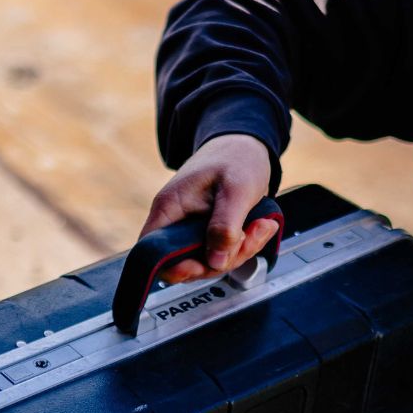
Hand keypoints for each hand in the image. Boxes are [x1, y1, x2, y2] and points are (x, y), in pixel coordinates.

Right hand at [139, 134, 280, 284]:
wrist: (247, 145)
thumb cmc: (236, 158)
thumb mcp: (236, 190)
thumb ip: (225, 226)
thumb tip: (215, 262)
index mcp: (170, 207)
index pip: (152, 251)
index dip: (174, 267)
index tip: (204, 265)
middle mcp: (175, 221)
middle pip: (186, 262)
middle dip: (223, 258)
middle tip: (249, 237)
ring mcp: (192, 228)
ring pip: (209, 260)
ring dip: (240, 251)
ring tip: (260, 226)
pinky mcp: (208, 232)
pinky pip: (222, 252)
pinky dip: (244, 245)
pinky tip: (259, 227)